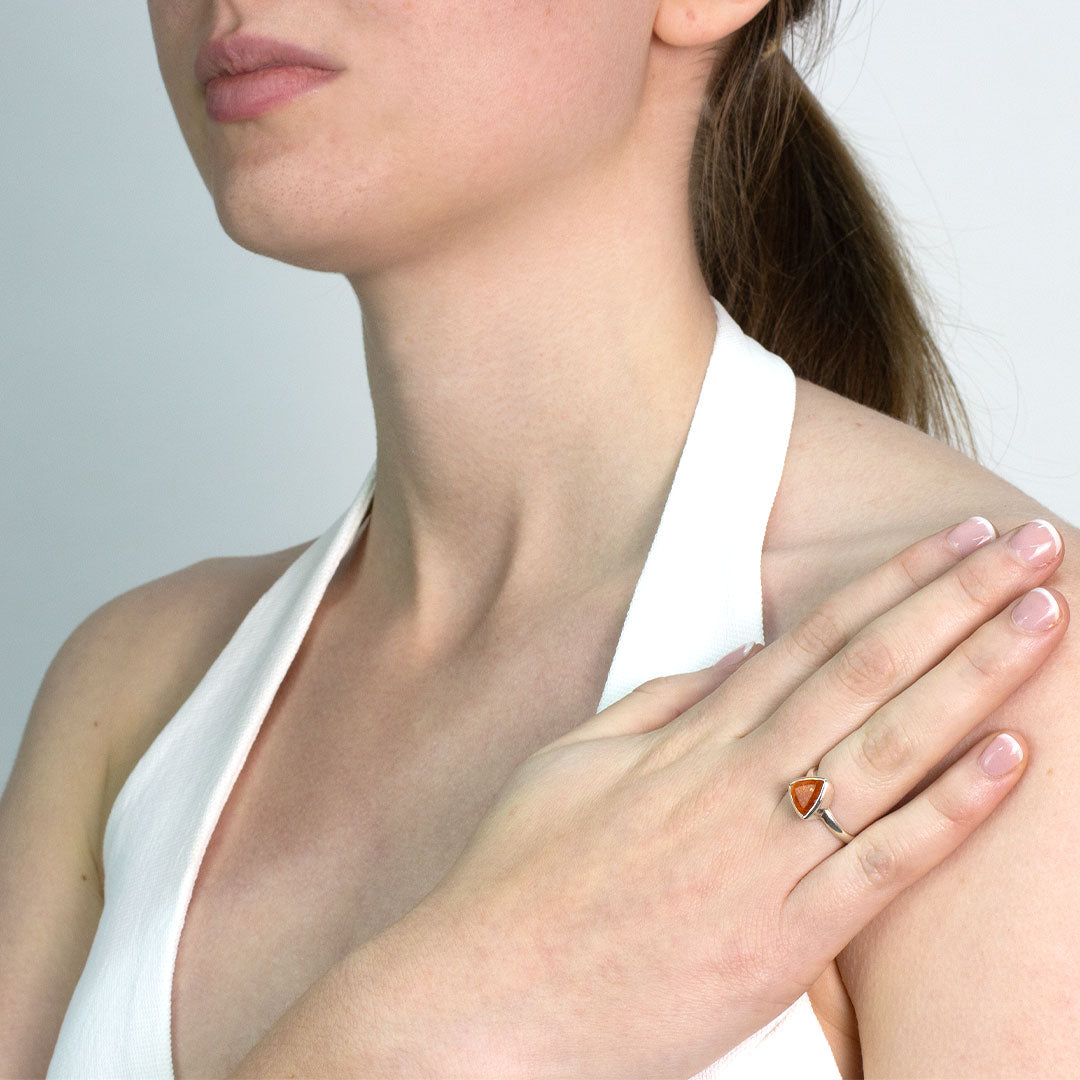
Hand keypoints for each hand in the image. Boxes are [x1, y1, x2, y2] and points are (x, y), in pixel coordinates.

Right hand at [410, 516, 1066, 1078]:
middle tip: (1034, 545)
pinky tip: (1012, 759)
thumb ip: (661, 702)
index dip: (895, 583)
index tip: (956, 543)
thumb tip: (740, 655)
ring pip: (890, 746)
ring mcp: (764, 858)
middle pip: (869, 670)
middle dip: (959, 600)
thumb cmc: (521, 878)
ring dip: (975, 675)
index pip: (816, 638)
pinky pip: (880, 866)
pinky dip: (951, 810)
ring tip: (1043, 617)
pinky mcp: (781, 943)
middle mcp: (738, 780)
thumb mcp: (573, 761)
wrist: (486, 997)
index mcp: (691, 737)